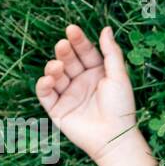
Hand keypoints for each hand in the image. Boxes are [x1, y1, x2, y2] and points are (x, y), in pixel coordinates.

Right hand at [35, 24, 142, 161]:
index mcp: (97, 72)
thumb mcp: (119, 76)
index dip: (78, 41)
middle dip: (64, 52)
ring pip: (55, 75)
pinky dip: (44, 85)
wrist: (114, 137)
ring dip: (53, 67)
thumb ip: (111, 52)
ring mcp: (68, 95)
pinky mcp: (57, 109)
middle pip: (68, 60)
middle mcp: (81, 82)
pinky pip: (45, 94)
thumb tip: (106, 28)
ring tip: (58, 67)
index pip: (85, 52)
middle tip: (63, 46)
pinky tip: (49, 80)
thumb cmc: (120, 107)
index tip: (72, 30)